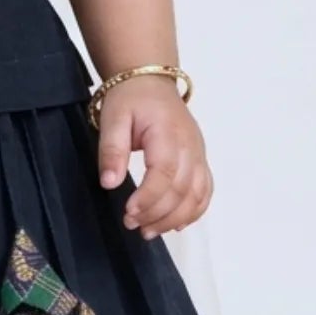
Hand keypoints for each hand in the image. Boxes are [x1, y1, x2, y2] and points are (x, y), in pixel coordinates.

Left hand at [94, 75, 212, 239]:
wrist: (151, 82)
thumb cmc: (130, 100)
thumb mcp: (113, 119)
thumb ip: (112, 150)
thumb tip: (110, 183)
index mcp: (168, 134)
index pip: (165, 174)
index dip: (149, 198)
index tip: (128, 212)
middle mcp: (190, 147)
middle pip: (183, 190)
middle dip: (157, 213)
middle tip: (131, 224)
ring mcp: (199, 154)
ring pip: (197, 195)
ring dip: (175, 218)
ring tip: (149, 231)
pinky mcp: (200, 160)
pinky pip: (205, 191)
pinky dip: (194, 212)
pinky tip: (174, 224)